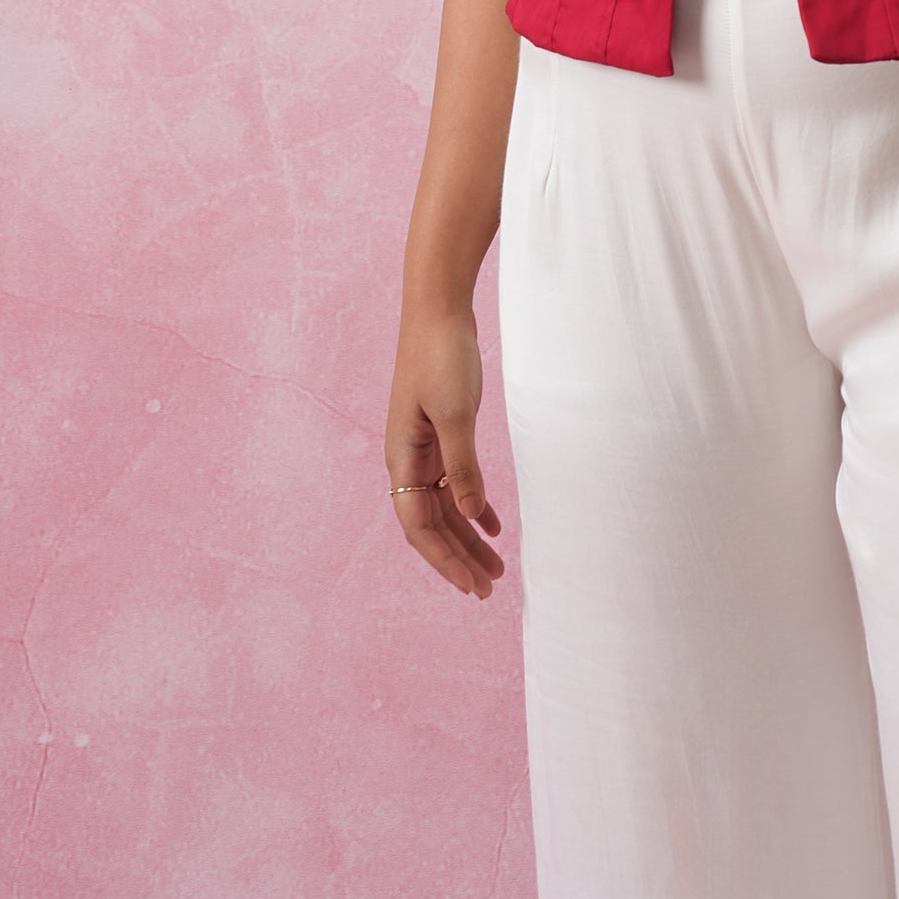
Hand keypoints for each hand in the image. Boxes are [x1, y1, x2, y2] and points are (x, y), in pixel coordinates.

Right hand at [385, 304, 505, 597]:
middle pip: (432, 524)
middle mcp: (408, 460)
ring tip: (496, 567)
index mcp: (403, 459)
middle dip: (458, 558)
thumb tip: (468, 515)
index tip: (471, 586)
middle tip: (488, 588)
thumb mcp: (456, 414)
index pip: (419, 527)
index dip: (444, 560)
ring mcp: (424, 447)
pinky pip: (453, 482)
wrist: (438, 309)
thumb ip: (462, 466)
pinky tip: (492, 524)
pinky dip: (472, 505)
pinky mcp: (441, 433)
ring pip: (444, 507)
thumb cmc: (442, 357)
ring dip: (467, 537)